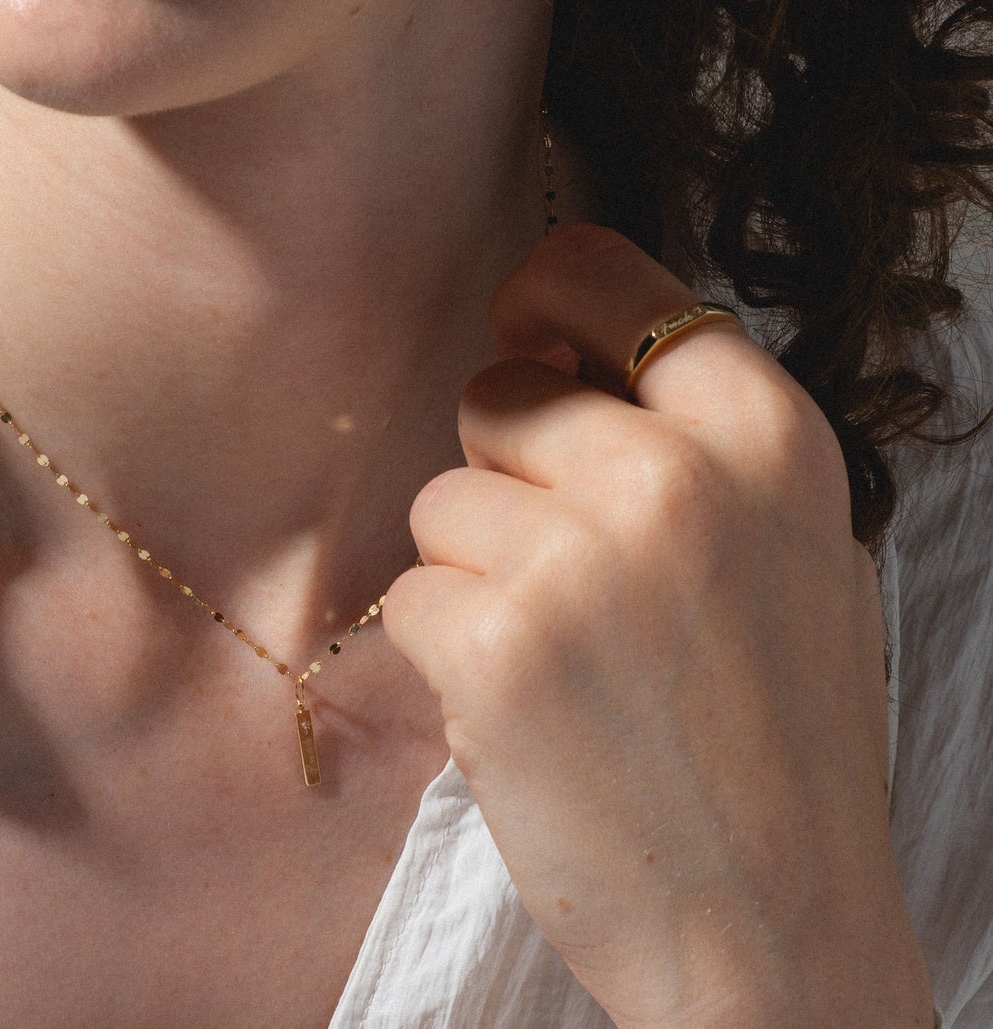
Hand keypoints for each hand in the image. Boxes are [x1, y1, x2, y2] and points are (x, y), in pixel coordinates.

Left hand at [383, 224, 933, 1027]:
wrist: (775, 925)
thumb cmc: (773, 732)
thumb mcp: (786, 545)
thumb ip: (684, 433)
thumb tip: (548, 344)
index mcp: (764, 434)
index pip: (602, 273)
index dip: (544, 298)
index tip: (528, 335)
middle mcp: (673, 475)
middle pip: (496, 395)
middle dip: (507, 474)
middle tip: (572, 575)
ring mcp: (579, 557)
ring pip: (441, 500)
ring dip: (476, 574)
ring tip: (565, 662)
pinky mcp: (496, 644)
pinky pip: (412, 595)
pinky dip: (449, 654)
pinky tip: (529, 715)